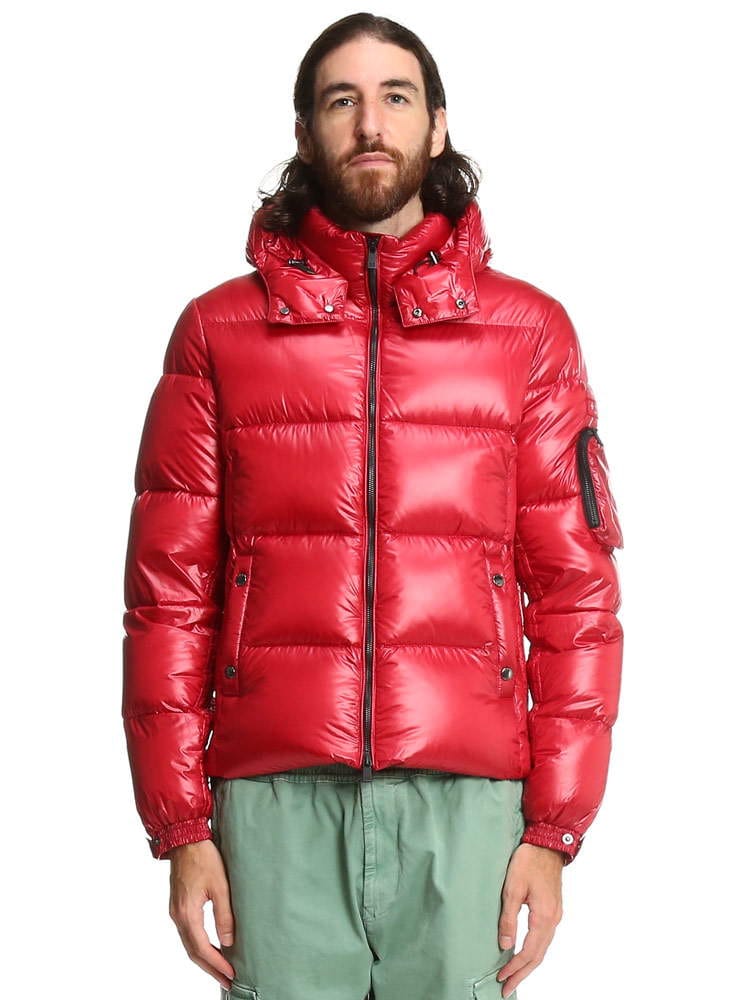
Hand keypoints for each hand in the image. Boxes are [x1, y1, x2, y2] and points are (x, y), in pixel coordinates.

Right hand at [167, 840, 235, 989]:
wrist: (186, 839)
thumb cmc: (204, 857)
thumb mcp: (220, 885)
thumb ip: (224, 915)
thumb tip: (228, 942)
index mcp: (187, 913)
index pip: (201, 948)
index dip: (216, 964)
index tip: (230, 974)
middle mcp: (178, 916)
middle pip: (193, 952)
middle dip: (210, 968)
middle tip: (227, 980)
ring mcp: (176, 912)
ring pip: (189, 944)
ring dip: (204, 959)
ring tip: (221, 970)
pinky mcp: (179, 906)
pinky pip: (188, 934)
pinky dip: (199, 946)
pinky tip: (210, 948)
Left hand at [495, 843, 564, 998]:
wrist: (548, 843)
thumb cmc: (529, 861)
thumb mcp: (512, 887)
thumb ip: (509, 918)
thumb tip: (505, 945)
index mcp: (543, 917)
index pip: (529, 952)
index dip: (515, 968)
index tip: (501, 979)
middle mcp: (553, 920)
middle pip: (539, 956)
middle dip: (522, 974)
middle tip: (507, 987)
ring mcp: (555, 915)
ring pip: (543, 948)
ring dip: (529, 964)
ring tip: (514, 975)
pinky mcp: (553, 909)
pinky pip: (545, 938)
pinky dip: (535, 951)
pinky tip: (526, 953)